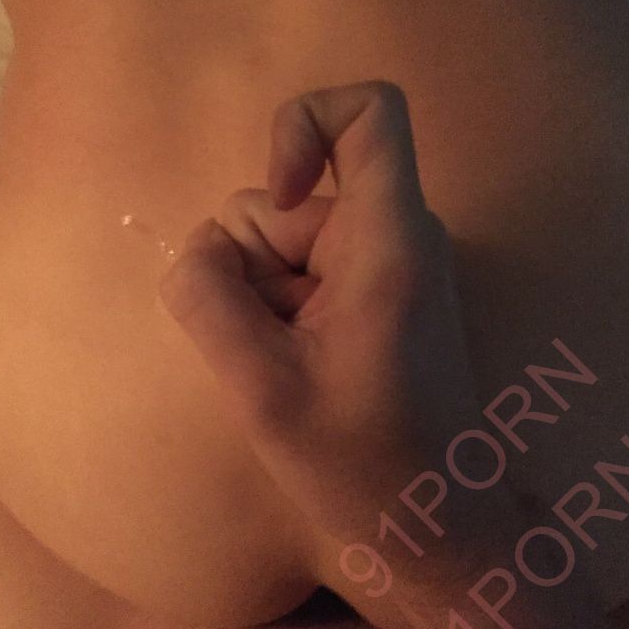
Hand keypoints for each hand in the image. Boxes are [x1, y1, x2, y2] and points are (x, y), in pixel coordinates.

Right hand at [159, 81, 475, 550]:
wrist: (429, 517)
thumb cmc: (362, 460)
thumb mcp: (261, 385)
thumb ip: (207, 297)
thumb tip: (199, 251)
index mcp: (389, 238)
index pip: (370, 111)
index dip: (304, 123)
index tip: (279, 190)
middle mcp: (393, 233)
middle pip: (285, 200)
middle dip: (251, 267)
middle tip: (271, 348)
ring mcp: (381, 261)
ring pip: (279, 241)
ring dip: (261, 298)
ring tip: (288, 365)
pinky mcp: (369, 289)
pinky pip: (296, 271)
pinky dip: (277, 311)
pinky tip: (296, 367)